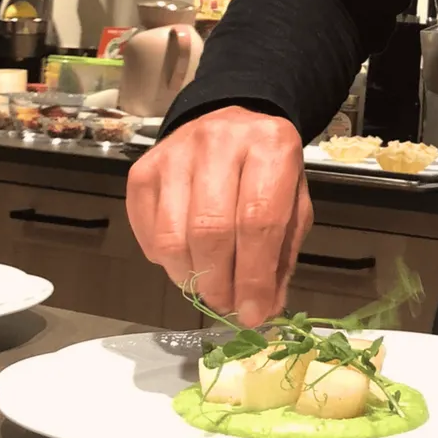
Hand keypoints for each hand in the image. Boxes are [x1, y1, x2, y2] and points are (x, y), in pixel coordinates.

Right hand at [126, 106, 312, 326]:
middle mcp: (219, 142)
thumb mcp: (293, 207)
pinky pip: (147, 231)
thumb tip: (264, 308)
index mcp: (270, 147)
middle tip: (228, 305)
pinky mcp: (143, 169)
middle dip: (219, 282)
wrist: (231, 124)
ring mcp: (175, 153)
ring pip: (173, 235)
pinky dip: (166, 261)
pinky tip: (188, 262)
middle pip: (211, 230)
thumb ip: (281, 257)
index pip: (258, 221)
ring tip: (209, 288)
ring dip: (190, 277)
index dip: (253, 276)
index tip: (253, 313)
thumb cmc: (268, 173)